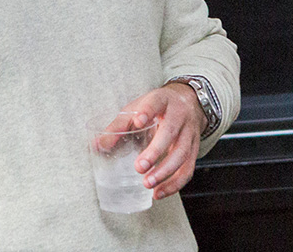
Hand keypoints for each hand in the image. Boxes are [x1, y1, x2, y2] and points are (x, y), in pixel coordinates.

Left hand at [113, 84, 206, 199]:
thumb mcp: (137, 108)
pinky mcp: (194, 150)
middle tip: (139, 167)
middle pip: (170, 132)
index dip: (148, 111)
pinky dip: (175, 184)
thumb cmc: (157, 108)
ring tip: (147, 183)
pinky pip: (188, 169)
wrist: (188, 103)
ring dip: (165, 172)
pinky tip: (159, 192)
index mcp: (162, 100)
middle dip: (155, 151)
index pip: (156, 102)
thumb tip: (98, 145)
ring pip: (182, 154)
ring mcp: (189, 133)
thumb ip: (118, 126)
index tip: (139, 121)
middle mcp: (179, 116)